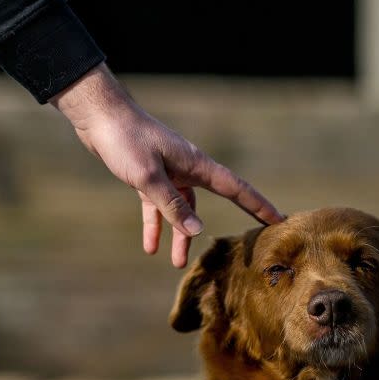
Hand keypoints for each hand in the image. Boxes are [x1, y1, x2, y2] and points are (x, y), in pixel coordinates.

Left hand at [51, 63, 283, 267]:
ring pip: (180, 209)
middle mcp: (187, 169)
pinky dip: (155, 224)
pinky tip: (150, 247)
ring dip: (179, 235)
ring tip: (177, 264)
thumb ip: (171, 206)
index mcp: (196, 165)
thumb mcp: (148, 177)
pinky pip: (158, 205)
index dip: (259, 205)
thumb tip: (197, 232)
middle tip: (239, 251)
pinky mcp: (149, 175)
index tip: (279, 219)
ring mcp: (169, 172)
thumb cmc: (126, 140)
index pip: (237, 189)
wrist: (99, 116)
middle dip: (221, 227)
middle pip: (210, 204)